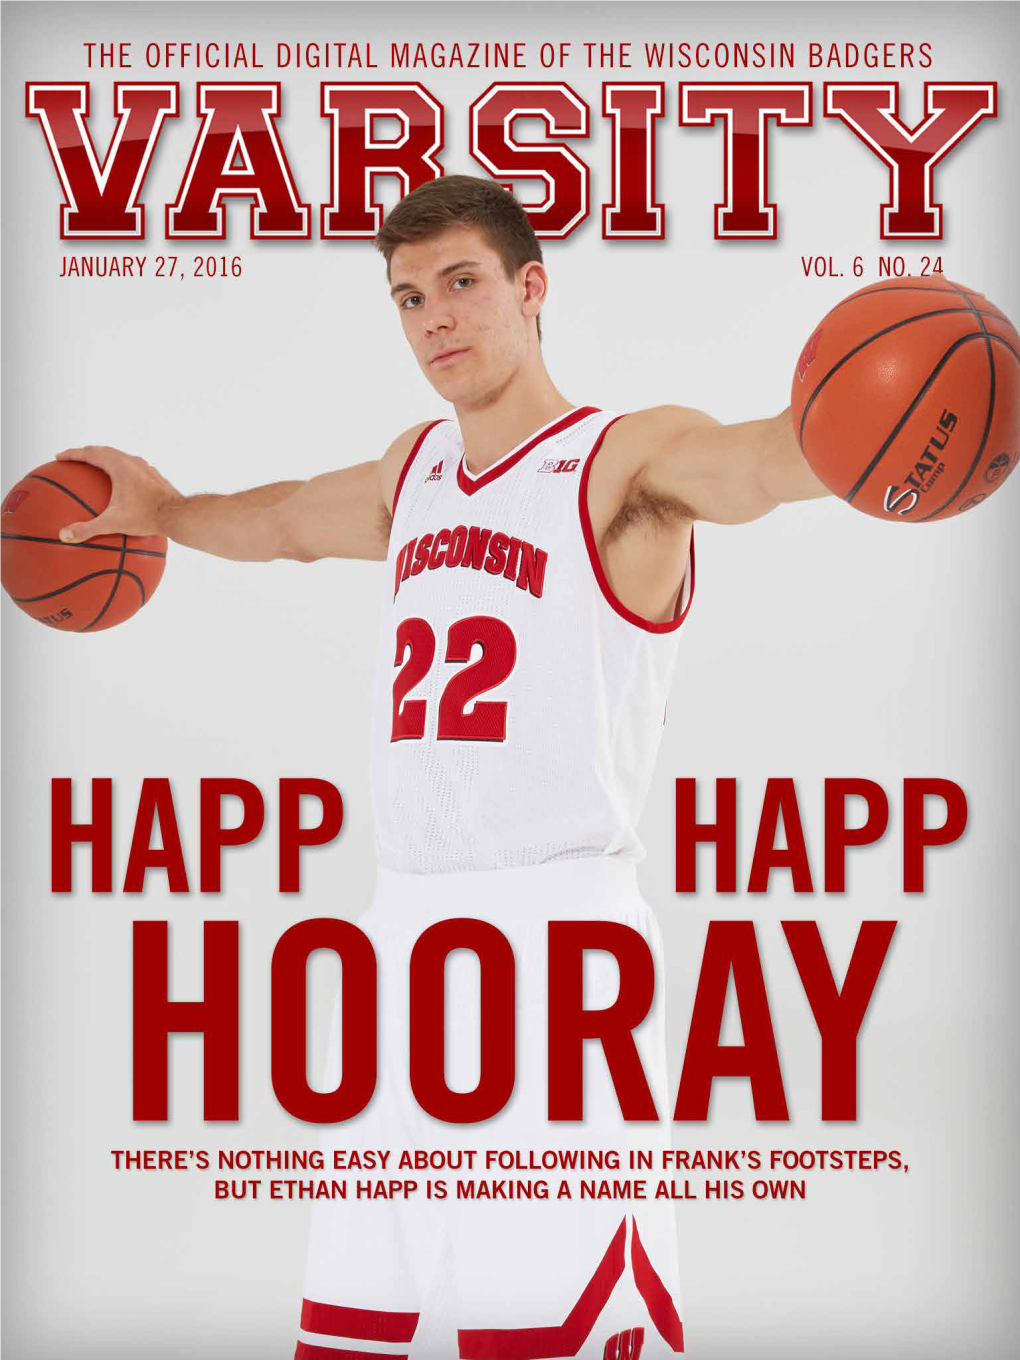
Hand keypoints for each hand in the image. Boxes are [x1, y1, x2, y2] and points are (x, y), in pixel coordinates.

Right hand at [55, 445, 181, 540]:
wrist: (178, 515)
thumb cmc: (147, 517)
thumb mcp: (113, 523)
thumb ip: (87, 529)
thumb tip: (64, 536)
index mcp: (120, 466)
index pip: (91, 454)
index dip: (73, 454)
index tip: (60, 457)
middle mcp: (133, 462)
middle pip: (105, 451)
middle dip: (87, 453)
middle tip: (74, 459)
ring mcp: (145, 468)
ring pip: (120, 457)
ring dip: (105, 458)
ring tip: (95, 466)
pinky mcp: (154, 476)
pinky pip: (132, 467)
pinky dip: (120, 468)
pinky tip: (120, 483)